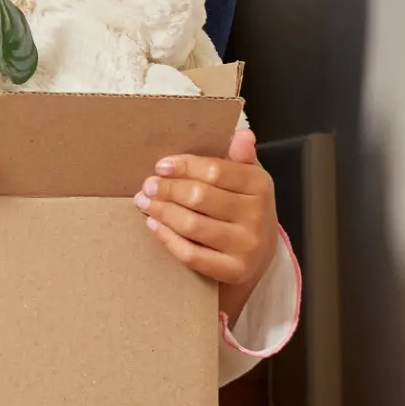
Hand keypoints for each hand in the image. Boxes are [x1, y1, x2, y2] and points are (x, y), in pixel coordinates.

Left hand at [139, 120, 277, 320]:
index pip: (215, 171)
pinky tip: (154, 225)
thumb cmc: (245, 208)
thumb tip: (241, 134)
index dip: (184, 167)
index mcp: (260, 186)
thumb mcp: (248, 179)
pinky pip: (191, 254)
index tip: (160, 166)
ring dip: (161, 211)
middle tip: (147, 186)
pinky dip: (167, 238)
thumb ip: (239, 156)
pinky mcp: (234, 271)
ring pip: (192, 225)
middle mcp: (257, 216)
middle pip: (200, 197)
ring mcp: (247, 246)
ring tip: (144, 202)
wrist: (259, 254)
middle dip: (167, 190)